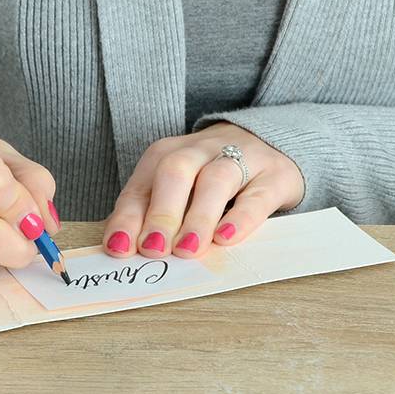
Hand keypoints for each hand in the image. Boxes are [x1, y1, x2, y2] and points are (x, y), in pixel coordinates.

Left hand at [102, 122, 303, 258]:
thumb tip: (122, 252)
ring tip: (187, 249)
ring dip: (198, 216)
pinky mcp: (274, 175)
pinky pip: (257, 194)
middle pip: (175, 172)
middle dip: (162, 213)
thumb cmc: (207, 179)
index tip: (119, 249)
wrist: (268, 141)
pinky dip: (241, 218)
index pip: (140, 187)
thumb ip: (148, 217)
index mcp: (165, 156)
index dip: (128, 218)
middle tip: (154, 249)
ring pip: (216, 180)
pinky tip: (226, 238)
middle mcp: (199, 152)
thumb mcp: (175, 193)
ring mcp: (240, 159)